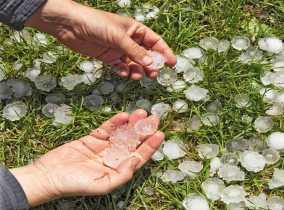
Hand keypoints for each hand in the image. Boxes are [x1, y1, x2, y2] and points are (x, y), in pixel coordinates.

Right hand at [10, 110, 163, 205]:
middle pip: (133, 142)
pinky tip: (124, 115)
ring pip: (121, 133)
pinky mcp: (91, 139)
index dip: (150, 146)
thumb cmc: (75, 185)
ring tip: (141, 113)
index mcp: (118, 170)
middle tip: (154, 118)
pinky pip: (106, 129)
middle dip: (144, 130)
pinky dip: (114, 122)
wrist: (48, 176)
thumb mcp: (102, 184)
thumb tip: (137, 159)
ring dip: (131, 124)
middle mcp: (113, 158)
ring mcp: (102, 148)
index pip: (139, 156)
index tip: (160, 134)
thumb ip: (122, 174)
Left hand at [25, 0, 176, 78]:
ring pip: (133, 63)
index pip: (154, 41)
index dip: (164, 51)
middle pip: (145, 54)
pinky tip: (124, 73)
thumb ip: (134, 51)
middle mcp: (128, 39)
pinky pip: (120, 67)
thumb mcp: (118, 36)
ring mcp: (118, 49)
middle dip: (150, 64)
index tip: (171, 63)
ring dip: (137, 70)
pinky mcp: (107, 57)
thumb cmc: (96, 23)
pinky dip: (124, 71)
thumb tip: (150, 63)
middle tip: (153, 74)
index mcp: (135, 29)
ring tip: (137, 76)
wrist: (69, 25)